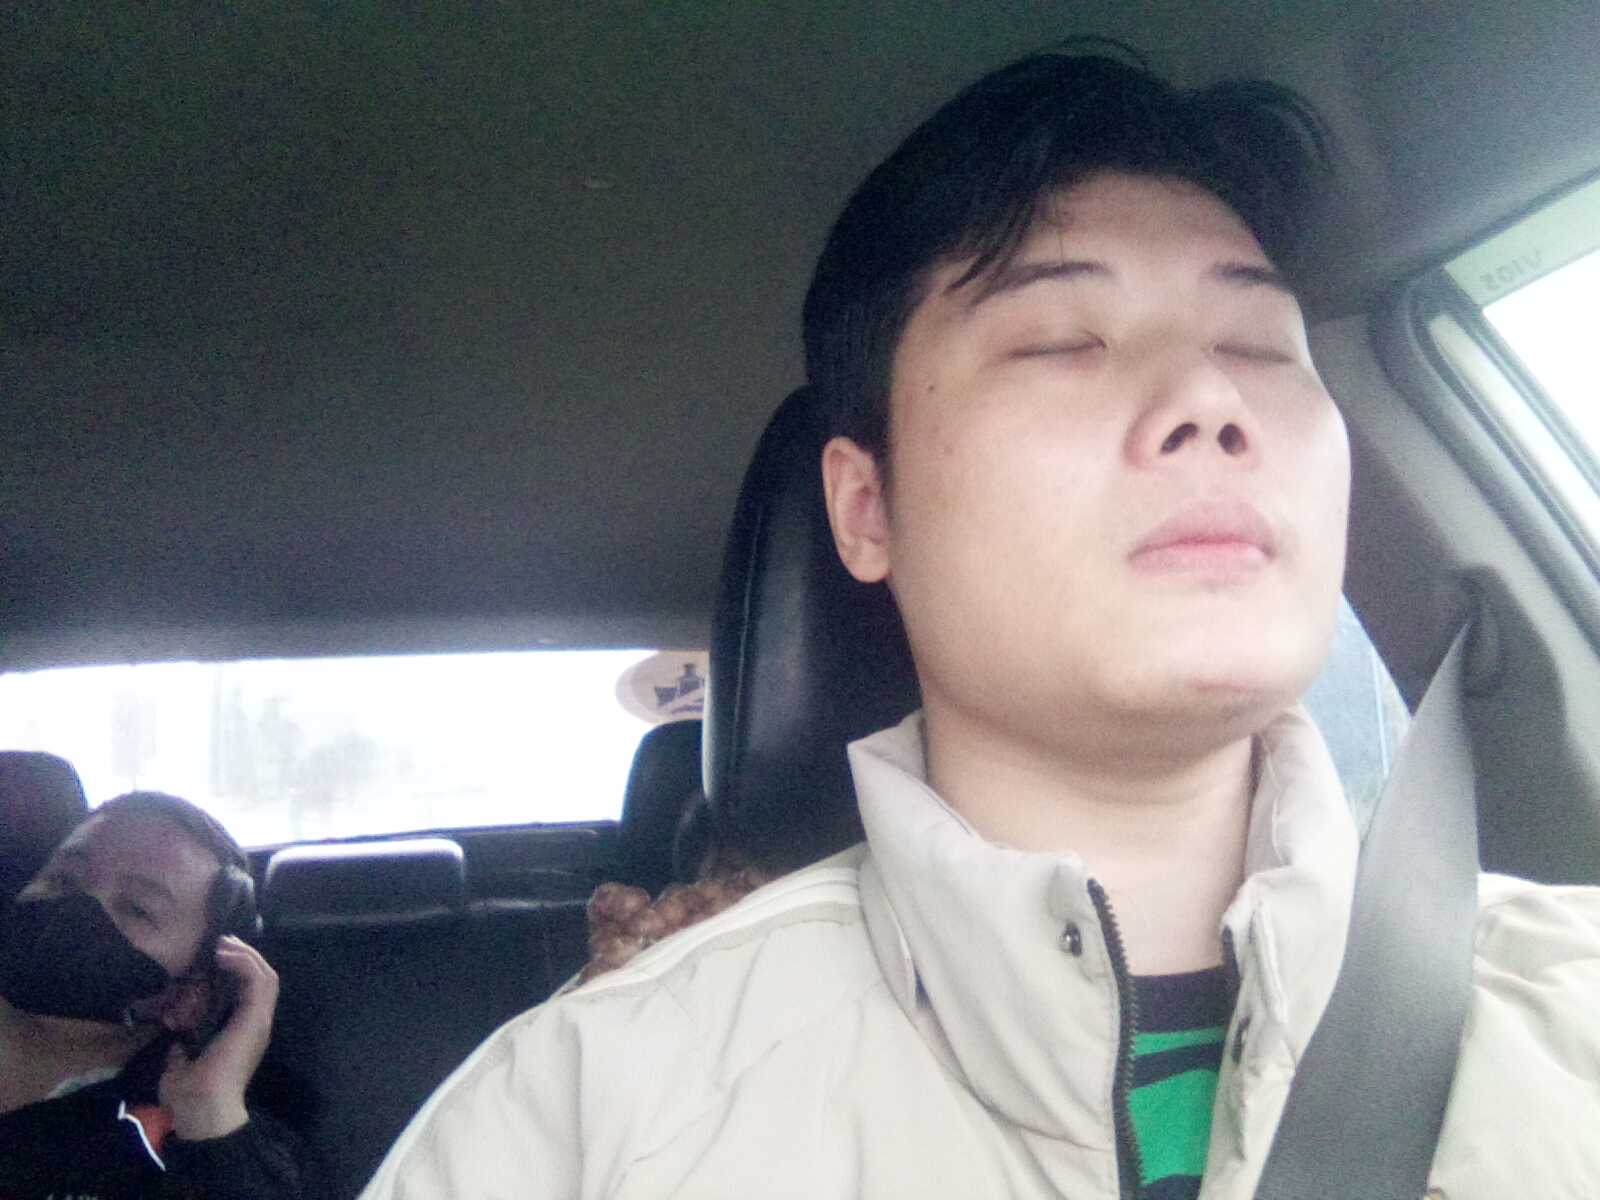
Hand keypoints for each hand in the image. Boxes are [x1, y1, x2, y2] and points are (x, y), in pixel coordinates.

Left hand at [158, 936, 279, 1140]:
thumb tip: (175, 1039)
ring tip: (226, 944)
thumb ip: (183, 1047)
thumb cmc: (190, 1093)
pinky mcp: (255, 1018)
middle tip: (224, 942)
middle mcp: (256, 1023)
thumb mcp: (181, 1062)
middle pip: (263, 977)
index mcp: (242, 1033)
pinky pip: (259, 981)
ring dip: (247, 956)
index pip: (251, 991)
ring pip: (266, 975)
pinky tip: (227, 955)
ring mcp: (259, 1020)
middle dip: (245, 956)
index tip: (217, 956)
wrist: (202, 1110)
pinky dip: (245, 963)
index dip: (239, 969)